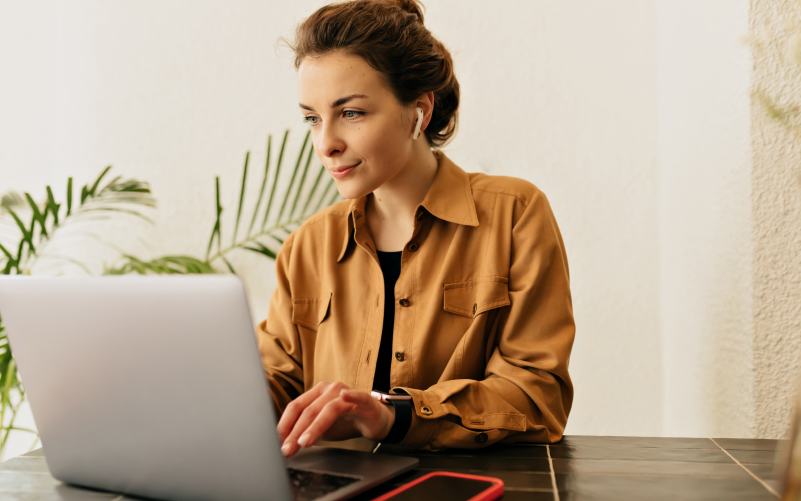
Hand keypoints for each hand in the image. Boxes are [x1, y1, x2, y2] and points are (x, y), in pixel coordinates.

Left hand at [276, 381, 395, 456]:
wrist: (375, 420)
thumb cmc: (347, 422)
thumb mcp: (322, 428)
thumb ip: (306, 431)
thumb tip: (286, 444)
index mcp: (316, 393)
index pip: (295, 407)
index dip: (284, 425)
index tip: (277, 442)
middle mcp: (329, 389)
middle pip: (308, 410)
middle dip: (295, 432)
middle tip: (287, 450)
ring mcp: (346, 392)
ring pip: (327, 408)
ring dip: (314, 427)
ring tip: (304, 442)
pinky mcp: (364, 400)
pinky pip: (357, 396)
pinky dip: (351, 395)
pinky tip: (345, 396)